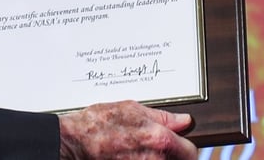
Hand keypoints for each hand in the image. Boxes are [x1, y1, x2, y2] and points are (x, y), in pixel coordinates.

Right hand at [58, 100, 196, 158]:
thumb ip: (163, 117)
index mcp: (160, 140)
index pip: (190, 151)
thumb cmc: (97, 125)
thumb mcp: (131, 109)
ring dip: (157, 159)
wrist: (72, 144)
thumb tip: (183, 120)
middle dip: (172, 155)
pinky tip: (130, 156)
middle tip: (156, 146)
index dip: (185, 146)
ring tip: (138, 150)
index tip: (179, 143)